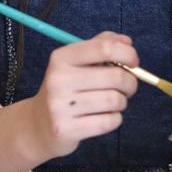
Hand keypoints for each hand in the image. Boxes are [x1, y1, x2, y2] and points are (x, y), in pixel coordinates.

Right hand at [27, 31, 138, 159]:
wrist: (38, 124)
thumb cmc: (65, 89)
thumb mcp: (75, 62)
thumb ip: (100, 46)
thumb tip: (127, 42)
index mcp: (61, 58)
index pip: (103, 48)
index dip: (127, 54)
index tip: (133, 62)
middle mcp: (58, 79)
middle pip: (116, 76)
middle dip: (130, 83)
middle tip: (126, 87)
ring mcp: (60, 106)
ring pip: (115, 101)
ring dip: (121, 102)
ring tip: (111, 103)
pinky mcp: (66, 129)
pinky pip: (109, 122)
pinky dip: (114, 119)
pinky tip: (103, 117)